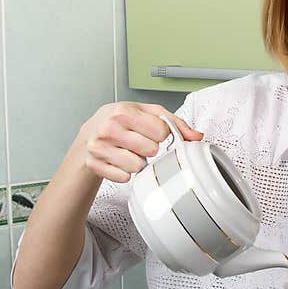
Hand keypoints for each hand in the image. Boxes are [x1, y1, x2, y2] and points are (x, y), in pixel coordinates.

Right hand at [76, 102, 202, 182]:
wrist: (90, 133)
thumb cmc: (121, 121)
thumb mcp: (147, 113)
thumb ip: (175, 123)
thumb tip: (197, 136)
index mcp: (123, 111)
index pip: (161, 131)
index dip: (160, 134)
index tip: (150, 131)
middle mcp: (109, 128)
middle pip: (151, 150)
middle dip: (148, 148)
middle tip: (138, 142)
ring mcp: (99, 147)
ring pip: (137, 166)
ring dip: (137, 161)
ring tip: (128, 151)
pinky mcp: (95, 165)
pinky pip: (124, 177)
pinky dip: (125, 172)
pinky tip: (119, 161)